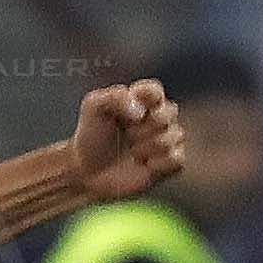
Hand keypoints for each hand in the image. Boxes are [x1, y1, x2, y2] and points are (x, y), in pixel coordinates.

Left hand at [70, 78, 184, 203]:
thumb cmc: (91, 137)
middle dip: (145, 126)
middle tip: (128, 134)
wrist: (87, 172)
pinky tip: (142, 165)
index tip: (127, 113)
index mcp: (142, 101)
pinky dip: (157, 163)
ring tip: (131, 152)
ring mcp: (166, 139)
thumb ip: (115, 97)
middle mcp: (158, 117)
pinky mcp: (169, 163)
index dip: (145, 99)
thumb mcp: (93, 107)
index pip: (155, 90)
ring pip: (175, 135)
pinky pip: (176, 158)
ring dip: (147, 146)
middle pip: (170, 112)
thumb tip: (140, 112)